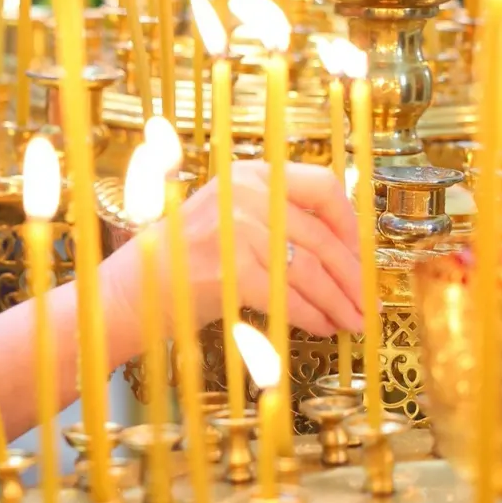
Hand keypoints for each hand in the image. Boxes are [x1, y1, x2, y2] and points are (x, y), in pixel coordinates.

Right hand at [105, 160, 365, 339]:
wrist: (134, 290)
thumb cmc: (186, 261)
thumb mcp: (231, 220)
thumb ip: (278, 220)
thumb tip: (344, 251)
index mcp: (250, 174)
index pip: (322, 185)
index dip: (350, 223)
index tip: (361, 255)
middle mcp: (244, 193)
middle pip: (321, 235)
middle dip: (352, 276)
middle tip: (368, 303)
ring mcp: (235, 229)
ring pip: (309, 270)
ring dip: (337, 301)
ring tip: (352, 321)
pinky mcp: (229, 269)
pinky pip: (287, 295)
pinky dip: (311, 315)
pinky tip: (324, 328)